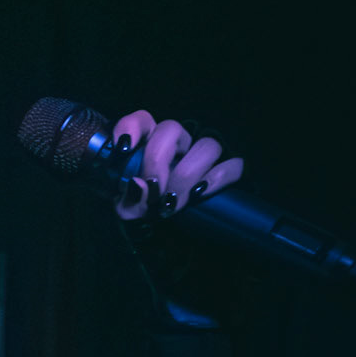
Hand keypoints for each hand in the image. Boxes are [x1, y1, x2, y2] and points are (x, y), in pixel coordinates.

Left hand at [112, 112, 243, 222]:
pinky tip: (199, 194)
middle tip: (152, 189)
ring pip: (206, 146)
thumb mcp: (133, 211)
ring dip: (185, 175)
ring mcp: (206, 155)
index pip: (142, 121)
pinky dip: (215, 179)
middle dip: (157, 160)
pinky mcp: (231, 169)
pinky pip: (232, 165)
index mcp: (150, 145)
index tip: (124, 147)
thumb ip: (128, 200)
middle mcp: (179, 143)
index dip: (132, 127)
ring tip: (171, 204)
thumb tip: (138, 186)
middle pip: (172, 129)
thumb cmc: (151, 214)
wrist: (179, 235)